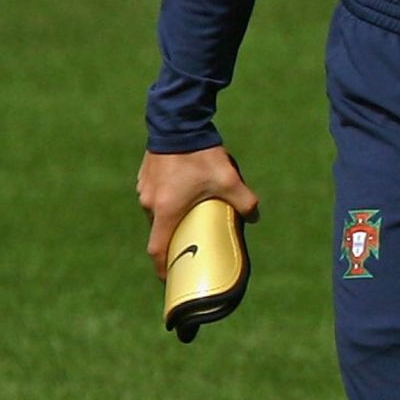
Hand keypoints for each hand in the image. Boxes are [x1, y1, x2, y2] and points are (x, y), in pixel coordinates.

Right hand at [137, 145, 258, 280]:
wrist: (178, 122)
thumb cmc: (200, 154)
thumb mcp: (227, 179)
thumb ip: (244, 201)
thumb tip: (254, 218)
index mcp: (165, 211)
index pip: (158, 250)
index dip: (163, 267)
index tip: (169, 277)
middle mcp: (150, 204)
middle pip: (159, 230)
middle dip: (174, 238)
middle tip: (190, 241)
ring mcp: (144, 189)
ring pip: (157, 212)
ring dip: (172, 216)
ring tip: (192, 212)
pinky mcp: (145, 176)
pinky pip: (156, 195)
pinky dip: (167, 200)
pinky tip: (184, 190)